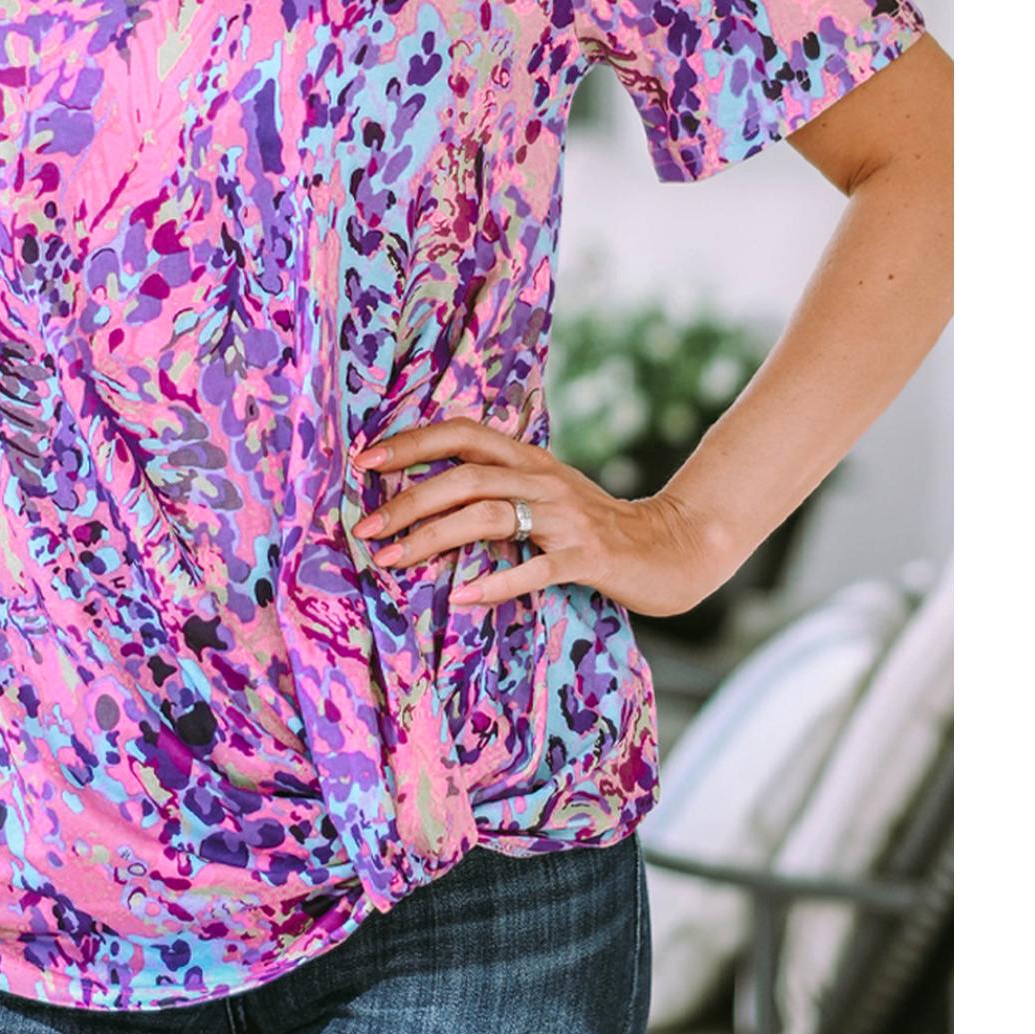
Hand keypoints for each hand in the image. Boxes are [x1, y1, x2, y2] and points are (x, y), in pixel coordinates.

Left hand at [349, 414, 734, 618]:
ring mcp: (566, 518)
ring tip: (391, 560)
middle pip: (465, 477)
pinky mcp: (587, 557)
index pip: (463, 434)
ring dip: (433, 538)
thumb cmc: (594, 526)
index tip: (364, 462)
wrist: (670, 547)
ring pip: (489, 515)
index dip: (412, 443)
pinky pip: (534, 568)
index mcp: (529, 459)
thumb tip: (426, 498)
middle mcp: (544, 479)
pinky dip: (495, 583)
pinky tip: (462, 598)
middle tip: (365, 528)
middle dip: (408, 500)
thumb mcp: (544, 493)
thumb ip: (497, 487)